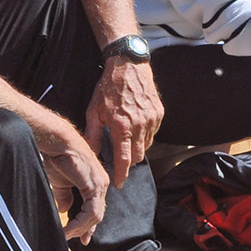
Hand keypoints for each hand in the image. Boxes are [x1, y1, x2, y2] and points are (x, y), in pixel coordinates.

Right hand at [29, 109, 108, 241]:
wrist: (57, 142)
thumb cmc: (57, 156)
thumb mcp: (61, 182)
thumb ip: (65, 196)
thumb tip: (64, 210)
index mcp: (95, 182)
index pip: (95, 208)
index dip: (88, 225)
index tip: (82, 238)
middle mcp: (101, 183)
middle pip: (96, 214)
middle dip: (86, 229)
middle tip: (75, 240)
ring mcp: (100, 184)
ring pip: (95, 215)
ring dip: (80, 228)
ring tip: (66, 234)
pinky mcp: (95, 185)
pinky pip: (91, 211)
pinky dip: (80, 223)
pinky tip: (69, 228)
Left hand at [84, 58, 162, 191]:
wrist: (128, 66)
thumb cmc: (108, 87)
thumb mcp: (94, 111)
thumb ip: (93, 135)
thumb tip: (91, 154)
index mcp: (122, 126)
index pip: (124, 159)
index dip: (121, 174)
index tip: (119, 184)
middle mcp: (139, 124)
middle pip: (138, 156)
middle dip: (129, 162)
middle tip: (120, 161)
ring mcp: (152, 119)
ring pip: (146, 145)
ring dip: (137, 148)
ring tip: (126, 140)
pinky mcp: (159, 113)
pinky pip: (153, 133)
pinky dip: (144, 136)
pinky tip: (135, 129)